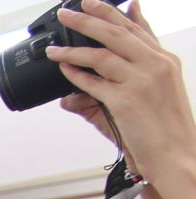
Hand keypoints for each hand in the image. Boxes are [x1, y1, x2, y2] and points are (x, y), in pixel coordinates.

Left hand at [53, 0, 194, 183]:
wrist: (176, 153)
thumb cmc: (162, 127)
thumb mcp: (153, 94)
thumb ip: (127, 77)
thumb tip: (95, 73)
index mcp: (164, 60)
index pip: (137, 29)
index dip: (115, 13)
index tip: (95, 2)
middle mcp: (155, 65)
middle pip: (117, 33)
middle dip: (89, 18)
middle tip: (68, 10)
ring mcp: (141, 81)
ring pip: (101, 54)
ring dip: (72, 48)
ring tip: (53, 47)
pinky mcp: (126, 100)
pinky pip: (93, 82)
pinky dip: (75, 74)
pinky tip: (63, 68)